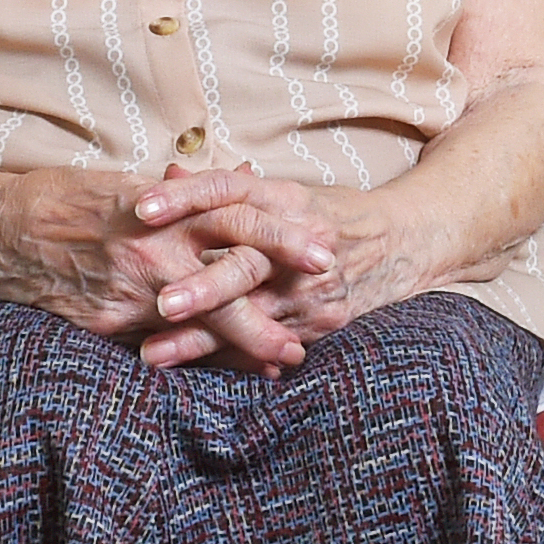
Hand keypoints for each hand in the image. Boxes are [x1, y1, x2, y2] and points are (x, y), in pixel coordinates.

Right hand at [0, 166, 305, 372]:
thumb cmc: (61, 200)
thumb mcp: (125, 184)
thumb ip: (182, 193)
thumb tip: (237, 179)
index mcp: (161, 206)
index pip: (236, 216)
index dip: (282, 233)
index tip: (321, 247)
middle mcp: (152, 246)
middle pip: (231, 271)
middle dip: (279, 293)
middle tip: (325, 309)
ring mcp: (130, 289)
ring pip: (204, 318)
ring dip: (249, 337)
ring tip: (287, 354)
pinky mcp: (106, 322)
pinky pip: (161, 343)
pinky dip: (197, 357)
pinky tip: (225, 370)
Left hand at [124, 169, 410, 364]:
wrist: (402, 243)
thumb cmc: (327, 215)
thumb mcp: (283, 194)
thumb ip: (226, 191)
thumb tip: (168, 174)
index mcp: (285, 200)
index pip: (228, 191)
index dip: (185, 199)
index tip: (141, 210)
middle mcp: (301, 242)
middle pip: (247, 264)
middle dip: (203, 288)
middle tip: (160, 303)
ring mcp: (313, 288)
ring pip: (252, 317)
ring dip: (201, 339)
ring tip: (154, 353)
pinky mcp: (323, 323)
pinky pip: (268, 345)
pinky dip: (229, 357)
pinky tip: (191, 370)